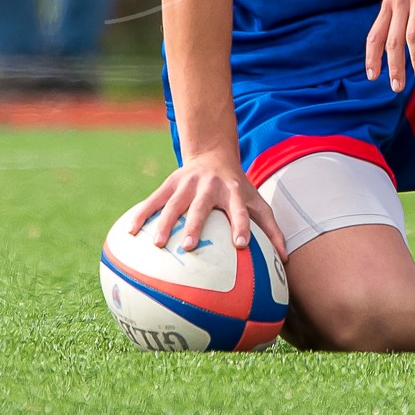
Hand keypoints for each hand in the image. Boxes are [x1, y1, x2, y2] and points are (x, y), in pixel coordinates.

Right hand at [126, 151, 286, 259]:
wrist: (214, 155)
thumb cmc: (238, 188)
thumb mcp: (257, 202)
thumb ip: (270, 229)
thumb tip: (285, 260)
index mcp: (232, 192)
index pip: (240, 210)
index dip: (241, 226)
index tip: (241, 245)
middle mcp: (210, 186)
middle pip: (201, 206)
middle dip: (195, 225)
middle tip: (188, 246)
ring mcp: (187, 183)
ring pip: (174, 203)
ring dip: (163, 222)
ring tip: (156, 244)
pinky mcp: (170, 182)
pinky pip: (153, 200)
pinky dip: (141, 214)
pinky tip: (128, 232)